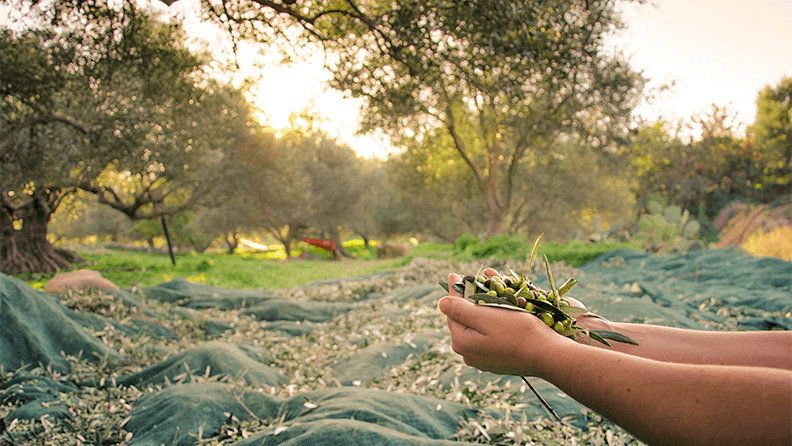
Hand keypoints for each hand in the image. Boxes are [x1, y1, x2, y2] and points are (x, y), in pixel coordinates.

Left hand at [439, 271, 572, 377]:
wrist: (548, 355)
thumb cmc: (518, 332)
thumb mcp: (486, 316)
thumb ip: (460, 309)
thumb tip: (441, 302)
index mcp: (461, 342)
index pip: (452, 310)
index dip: (455, 290)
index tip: (454, 274)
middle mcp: (468, 354)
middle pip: (464, 320)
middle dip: (468, 300)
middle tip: (472, 281)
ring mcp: (483, 360)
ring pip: (477, 328)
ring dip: (481, 311)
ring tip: (486, 294)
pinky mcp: (497, 361)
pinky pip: (489, 337)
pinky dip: (492, 324)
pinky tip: (500, 313)